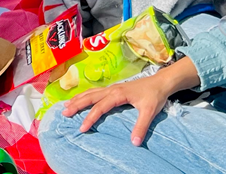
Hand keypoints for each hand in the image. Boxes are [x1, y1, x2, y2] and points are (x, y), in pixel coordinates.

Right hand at [60, 72, 175, 144]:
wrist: (161, 82)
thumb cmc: (155, 95)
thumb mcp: (149, 111)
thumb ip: (141, 126)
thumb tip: (134, 143)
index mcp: (117, 94)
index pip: (100, 107)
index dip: (90, 118)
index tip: (82, 128)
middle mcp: (111, 89)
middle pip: (89, 97)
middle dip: (76, 105)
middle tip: (64, 113)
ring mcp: (112, 88)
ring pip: (90, 92)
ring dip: (78, 99)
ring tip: (66, 105)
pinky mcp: (114, 89)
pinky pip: (95, 91)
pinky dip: (85, 95)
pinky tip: (80, 99)